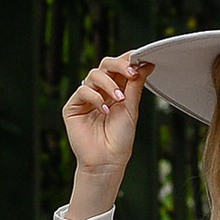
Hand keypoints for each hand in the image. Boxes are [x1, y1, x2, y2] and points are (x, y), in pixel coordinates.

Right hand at [60, 52, 150, 213]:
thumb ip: (135, 85)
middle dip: (119, 65)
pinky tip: (104, 110)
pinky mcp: (72, 107)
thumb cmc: (120, 139)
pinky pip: (83, 91)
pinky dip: (95, 98)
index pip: (119, 68)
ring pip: (94, 74)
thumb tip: (146, 65)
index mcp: (115, 90)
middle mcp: (100, 91)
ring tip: (119, 99)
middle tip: (131, 72)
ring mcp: (86, 98)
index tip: (140, 58)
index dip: (127, 60)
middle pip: (105, 65)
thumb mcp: (131, 108)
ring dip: (109, 84)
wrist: (107, 161)